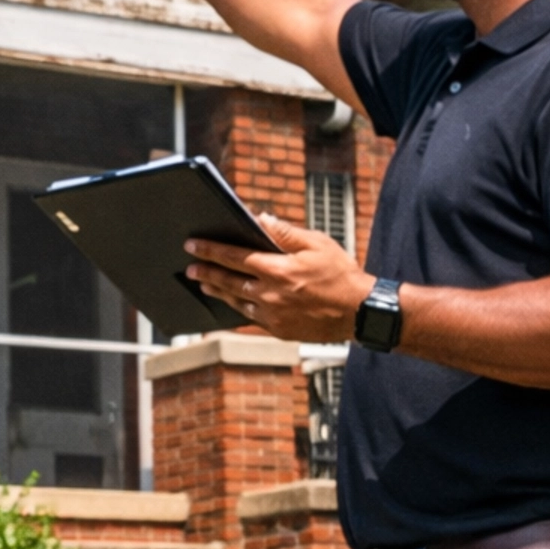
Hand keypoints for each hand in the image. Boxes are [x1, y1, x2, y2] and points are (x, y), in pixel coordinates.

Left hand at [186, 214, 373, 343]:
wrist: (360, 312)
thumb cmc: (341, 273)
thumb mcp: (317, 244)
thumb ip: (285, 232)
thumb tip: (260, 218)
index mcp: (277, 269)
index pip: (233, 256)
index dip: (210, 250)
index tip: (192, 245)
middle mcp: (269, 294)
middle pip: (228, 281)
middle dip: (206, 273)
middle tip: (189, 268)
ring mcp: (273, 315)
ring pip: (237, 302)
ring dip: (218, 292)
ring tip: (205, 286)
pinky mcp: (279, 330)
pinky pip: (251, 318)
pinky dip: (239, 308)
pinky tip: (233, 303)